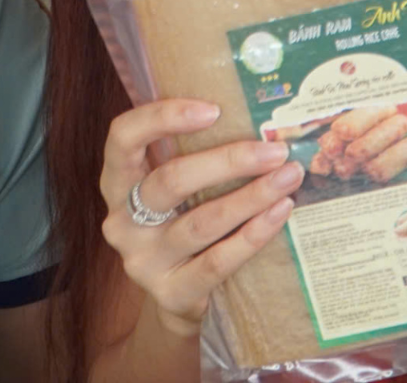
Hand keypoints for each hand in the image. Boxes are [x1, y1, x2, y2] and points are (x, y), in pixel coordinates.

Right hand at [98, 98, 303, 336]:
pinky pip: (218, 261)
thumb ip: (191, 153)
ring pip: (201, 222)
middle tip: (274, 150)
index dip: (162, 117)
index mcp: (117, 182)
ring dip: (251, 197)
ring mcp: (143, 260)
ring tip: (288, 178)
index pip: (123, 137)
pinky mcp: (171, 293)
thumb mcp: (172, 188)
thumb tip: (254, 116)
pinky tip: (280, 213)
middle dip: (228, 161)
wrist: (177, 295)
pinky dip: (253, 235)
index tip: (213, 110)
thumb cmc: (180, 222)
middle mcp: (122, 221)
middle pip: (171, 181)